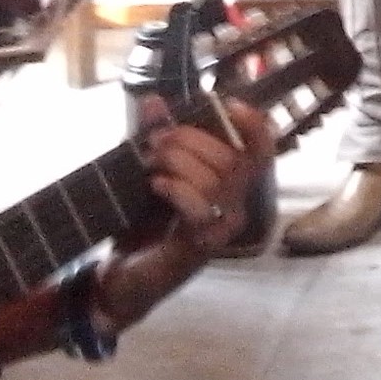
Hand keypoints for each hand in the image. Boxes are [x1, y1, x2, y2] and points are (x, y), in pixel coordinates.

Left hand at [101, 96, 274, 322]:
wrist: (119, 278)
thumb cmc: (141, 227)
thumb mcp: (147, 174)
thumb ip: (154, 138)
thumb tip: (154, 100)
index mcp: (229, 187)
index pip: (261, 152)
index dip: (254, 126)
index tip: (228, 103)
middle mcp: (234, 207)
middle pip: (232, 158)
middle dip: (190, 139)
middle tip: (156, 141)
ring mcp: (221, 229)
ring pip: (217, 179)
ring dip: (178, 161)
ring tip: (150, 163)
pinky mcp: (202, 246)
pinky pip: (201, 209)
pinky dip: (177, 189)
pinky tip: (156, 186)